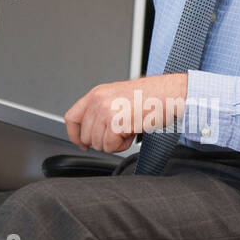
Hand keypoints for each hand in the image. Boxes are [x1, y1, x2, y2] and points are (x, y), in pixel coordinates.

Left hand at [64, 73, 188, 153]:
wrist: (168, 94)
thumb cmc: (149, 97)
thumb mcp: (118, 98)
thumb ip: (100, 111)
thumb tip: (91, 133)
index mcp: (96, 94)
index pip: (71, 117)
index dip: (75, 135)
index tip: (82, 143)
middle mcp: (98, 101)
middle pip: (86, 135)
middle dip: (101, 141)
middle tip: (118, 134)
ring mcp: (106, 112)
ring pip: (98, 143)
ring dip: (113, 143)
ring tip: (128, 130)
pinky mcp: (116, 123)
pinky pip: (110, 146)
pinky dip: (122, 145)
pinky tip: (132, 133)